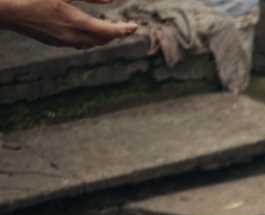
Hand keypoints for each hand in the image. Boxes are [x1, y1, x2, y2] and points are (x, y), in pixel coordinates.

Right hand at [0, 0, 137, 48]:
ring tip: (113, 31)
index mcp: (74, 22)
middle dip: (117, 34)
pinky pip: (79, 44)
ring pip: (91, 44)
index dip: (123, 30)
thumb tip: (112, 0)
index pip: (107, 32)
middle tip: (128, 29)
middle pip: (102, 40)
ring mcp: (62, 42)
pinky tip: (90, 34)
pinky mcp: (54, 42)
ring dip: (104, 38)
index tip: (135, 27)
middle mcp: (71, 37)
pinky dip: (90, 39)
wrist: (6, 9)